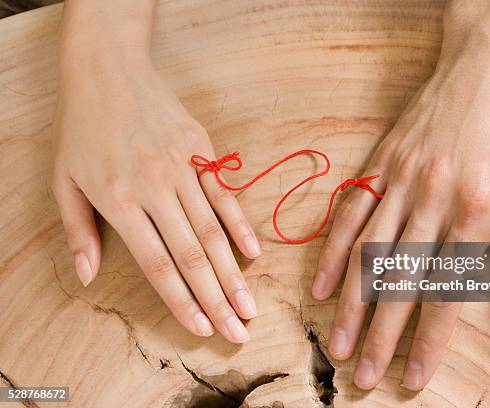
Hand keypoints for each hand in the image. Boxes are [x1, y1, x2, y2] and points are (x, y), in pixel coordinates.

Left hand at [52, 51, 259, 342]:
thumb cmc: (81, 128)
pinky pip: (224, 194)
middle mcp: (155, 188)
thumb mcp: (64, 180)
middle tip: (239, 332)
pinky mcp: (201, 150)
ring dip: (234, 273)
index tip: (201, 328)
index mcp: (119, 200)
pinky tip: (253, 253)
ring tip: (250, 305)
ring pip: (213, 230)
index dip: (181, 300)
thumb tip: (88, 276)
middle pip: (193, 255)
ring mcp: (183, 167)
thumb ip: (79, 231)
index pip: (157, 263)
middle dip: (217, 299)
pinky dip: (240, 224)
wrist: (109, 69)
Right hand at [312, 1, 489, 389]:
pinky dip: (333, 248)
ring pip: (368, 250)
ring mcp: (401, 177)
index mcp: (478, 208)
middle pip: (399, 278)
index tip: (410, 375)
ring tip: (336, 341)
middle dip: (379, 332)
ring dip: (350, 301)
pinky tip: (321, 281)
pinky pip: (352, 209)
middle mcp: (432, 198)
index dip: (429, 339)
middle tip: (360, 375)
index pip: (448, 289)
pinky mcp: (383, 158)